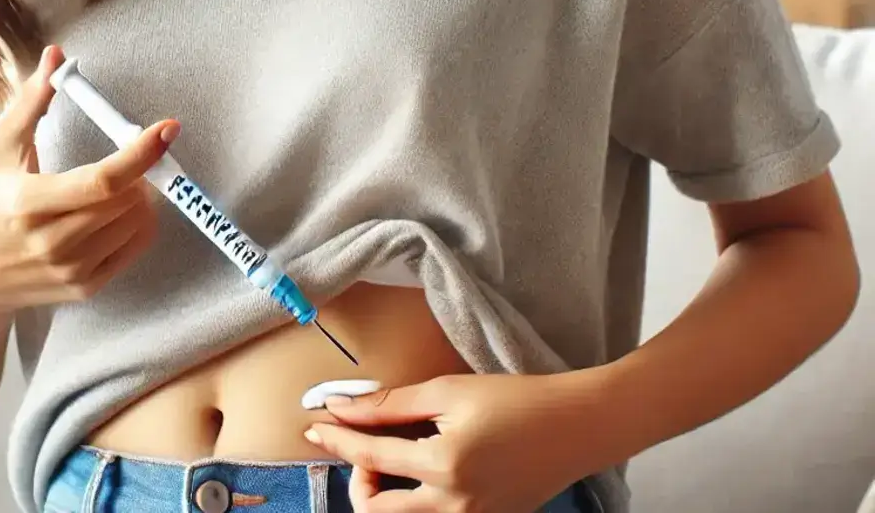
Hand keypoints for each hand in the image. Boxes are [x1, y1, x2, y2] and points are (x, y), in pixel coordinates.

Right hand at [0, 45, 178, 318]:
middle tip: (134, 151)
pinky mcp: (84, 288)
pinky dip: (139, 220)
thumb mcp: (0, 147)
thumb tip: (57, 54)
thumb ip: (31, 100)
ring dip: (141, 193)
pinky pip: (136, 246)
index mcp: (27, 203)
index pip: (100, 181)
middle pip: (125, 200)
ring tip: (117, 181)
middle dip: (140, 168)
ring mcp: (69, 271)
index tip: (168, 127)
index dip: (140, 153)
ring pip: (136, 222)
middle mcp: (50, 243)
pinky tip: (117, 207)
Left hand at [305, 373, 593, 512]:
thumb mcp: (448, 390)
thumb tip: (345, 405)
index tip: (315, 426)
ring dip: (383, 497)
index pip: (370, 455)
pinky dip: (414, 503)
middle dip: (358, 482)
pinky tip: (418, 473)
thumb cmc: (516, 399)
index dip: (337, 437)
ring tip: (389, 461)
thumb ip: (392, 403)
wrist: (576, 426)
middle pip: (378, 512)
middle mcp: (456, 506)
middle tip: (363, 449)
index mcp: (444, 466)